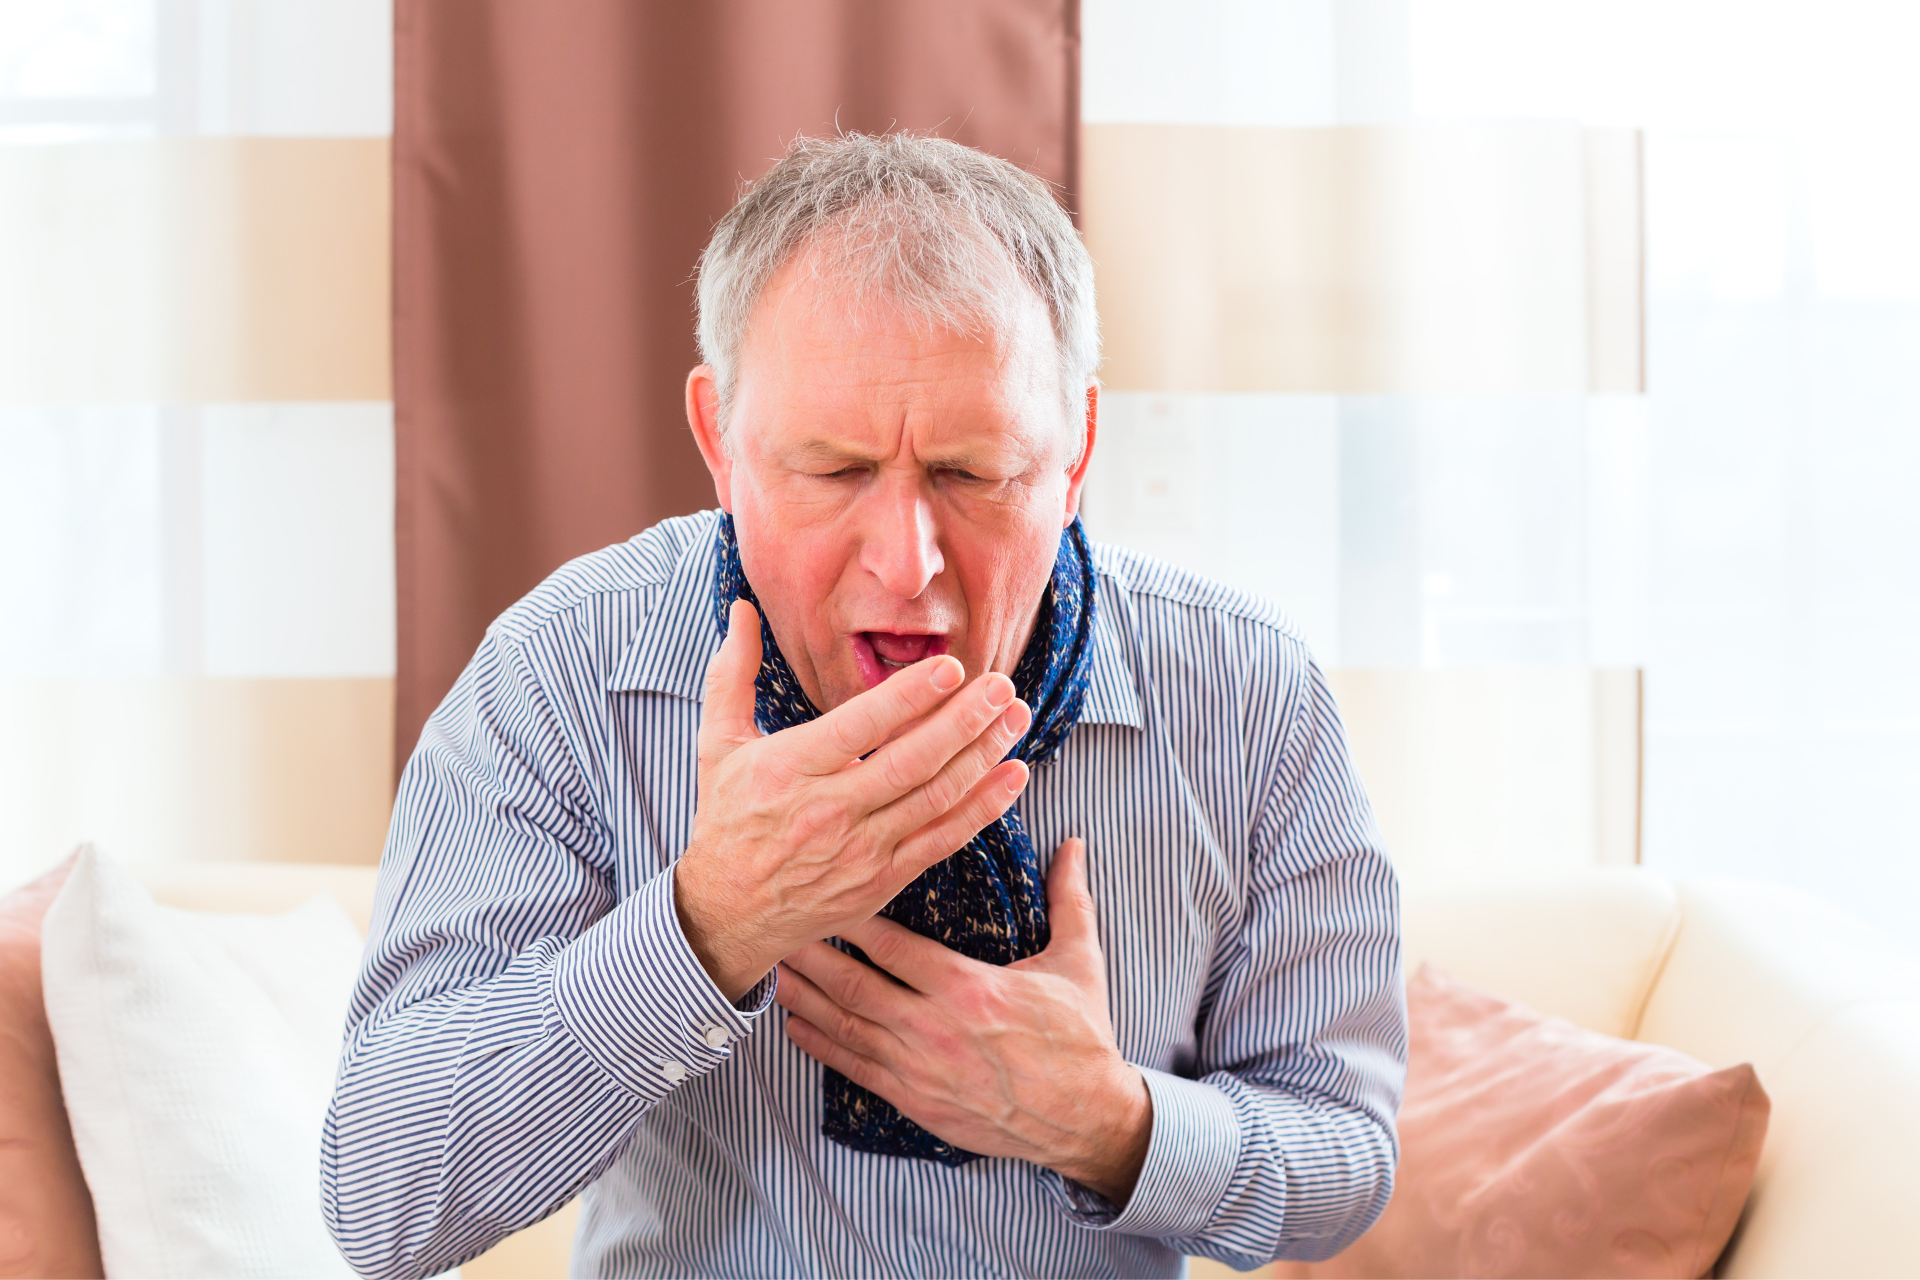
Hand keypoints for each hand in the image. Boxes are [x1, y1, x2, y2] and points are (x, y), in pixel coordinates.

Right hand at [675, 600, 1034, 999]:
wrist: (728, 912)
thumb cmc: (728, 818)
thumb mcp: (718, 744)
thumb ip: (732, 673)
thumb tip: (741, 608)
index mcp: (789, 769)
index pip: (859, 727)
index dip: (909, 697)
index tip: (951, 668)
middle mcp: (828, 811)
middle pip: (910, 762)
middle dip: (963, 721)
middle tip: (1001, 686)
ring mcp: (860, 850)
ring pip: (934, 798)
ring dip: (982, 756)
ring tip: (1015, 717)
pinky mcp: (884, 879)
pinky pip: (943, 840)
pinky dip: (983, 808)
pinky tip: (1012, 776)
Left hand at [775, 837, 1152, 1206]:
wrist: (1085, 1119)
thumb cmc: (1080, 1040)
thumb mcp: (1079, 962)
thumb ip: (1068, 899)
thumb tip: (1072, 844)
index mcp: (968, 987)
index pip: (893, 944)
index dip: (851, 917)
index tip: (822, 890)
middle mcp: (934, 1026)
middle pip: (854, 984)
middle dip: (810, 953)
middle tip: (774, 924)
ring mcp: (919, 1067)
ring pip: (846, 1026)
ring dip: (804, 996)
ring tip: (769, 969)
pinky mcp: (915, 1100)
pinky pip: (855, 1069)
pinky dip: (820, 1046)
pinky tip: (794, 1026)